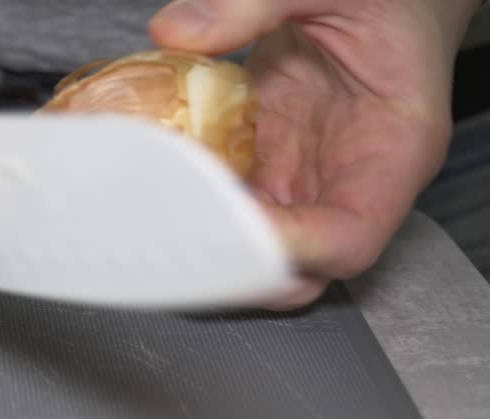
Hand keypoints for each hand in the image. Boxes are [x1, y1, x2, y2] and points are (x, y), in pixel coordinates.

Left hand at [149, 0, 478, 308]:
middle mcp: (349, 179)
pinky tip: (154, 175)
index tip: (227, 228)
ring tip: (149, 207)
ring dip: (202, 232)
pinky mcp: (271, 161)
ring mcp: (306, 176)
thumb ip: (259, 3)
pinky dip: (191, 196)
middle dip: (234, 262)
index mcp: (393, 151)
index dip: (286, 252)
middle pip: (297, 266)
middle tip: (171, 232)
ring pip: (254, 240)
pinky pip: (230, 198)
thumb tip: (178, 31)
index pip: (346, 240)